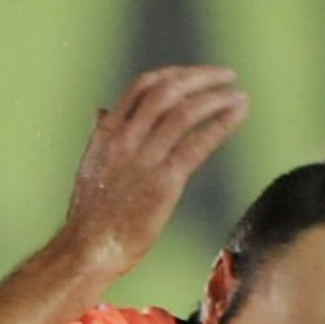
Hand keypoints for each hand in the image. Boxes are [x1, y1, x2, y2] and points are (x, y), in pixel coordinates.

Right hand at [58, 66, 247, 284]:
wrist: (87, 249)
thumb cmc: (90, 214)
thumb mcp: (91, 165)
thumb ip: (102, 136)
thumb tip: (100, 111)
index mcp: (107, 133)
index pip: (142, 86)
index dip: (174, 73)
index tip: (194, 75)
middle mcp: (125, 139)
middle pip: (168, 91)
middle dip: (201, 78)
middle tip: (225, 76)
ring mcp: (144, 159)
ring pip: (186, 112)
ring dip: (217, 98)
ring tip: (237, 96)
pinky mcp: (164, 182)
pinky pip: (198, 143)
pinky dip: (222, 123)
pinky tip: (238, 113)